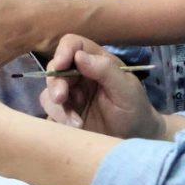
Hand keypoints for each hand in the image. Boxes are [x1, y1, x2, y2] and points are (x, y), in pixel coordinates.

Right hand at [40, 34, 164, 139]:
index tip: (61, 64)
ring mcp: (71, 94)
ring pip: (49, 90)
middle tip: (61, 98)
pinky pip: (51, 111)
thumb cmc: (135, 110)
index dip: (63, 51)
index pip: (73, 44)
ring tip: (76, 122)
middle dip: (56, 83)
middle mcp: (79, 74)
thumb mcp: (126, 89)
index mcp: (96, 61)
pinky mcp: (65, 113)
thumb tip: (78, 56)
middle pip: (55, 68)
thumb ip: (106, 70)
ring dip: (57, 104)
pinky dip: (59, 119)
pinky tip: (75, 128)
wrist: (136, 139)